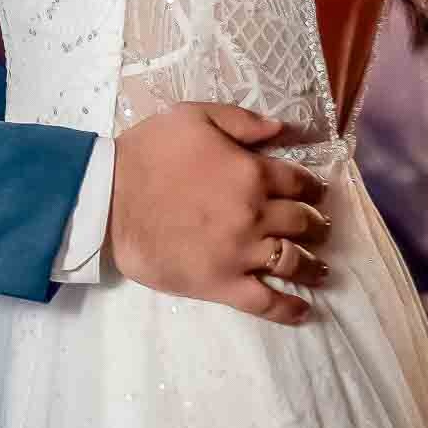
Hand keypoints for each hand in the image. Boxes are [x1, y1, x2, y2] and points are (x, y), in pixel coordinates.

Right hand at [107, 103, 330, 323]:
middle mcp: (256, 214)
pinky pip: (266, 301)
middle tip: (318, 227)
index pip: (299, 182)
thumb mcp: (192, 117)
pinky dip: (289, 308)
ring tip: (320, 268)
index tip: (315, 193)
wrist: (107, 199)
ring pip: (294, 262)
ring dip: (313, 265)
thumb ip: (241, 120)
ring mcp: (241, 252)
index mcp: (252, 172)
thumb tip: (283, 128)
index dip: (311, 187)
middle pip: (302, 222)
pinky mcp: (222, 283)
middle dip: (315, 224)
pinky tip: (303, 310)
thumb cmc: (147, 153)